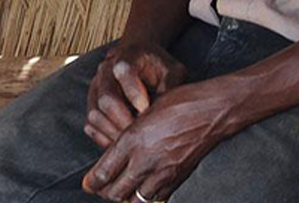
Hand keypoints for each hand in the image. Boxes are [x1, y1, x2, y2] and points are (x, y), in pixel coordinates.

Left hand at [82, 80, 234, 200]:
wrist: (211, 111)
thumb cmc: (177, 105)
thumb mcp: (142, 115)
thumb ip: (125, 137)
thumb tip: (110, 156)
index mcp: (132, 140)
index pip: (104, 172)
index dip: (92, 182)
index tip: (87, 184)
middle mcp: (145, 160)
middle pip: (115, 192)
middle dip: (105, 193)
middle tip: (101, 188)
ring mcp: (163, 172)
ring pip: (134, 201)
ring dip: (124, 198)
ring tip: (120, 192)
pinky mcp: (177, 179)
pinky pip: (155, 200)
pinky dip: (145, 199)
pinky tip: (142, 192)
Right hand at [85, 41, 186, 148]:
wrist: (137, 56)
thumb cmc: (158, 66)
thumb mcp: (173, 70)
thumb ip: (171, 87)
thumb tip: (168, 112)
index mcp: (126, 57)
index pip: (124, 72)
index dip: (135, 93)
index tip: (147, 110)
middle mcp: (104, 71)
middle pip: (106, 98)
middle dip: (125, 120)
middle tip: (143, 135)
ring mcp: (95, 88)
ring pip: (95, 114)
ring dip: (114, 132)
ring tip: (134, 142)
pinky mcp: (91, 103)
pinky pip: (90, 124)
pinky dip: (104, 137)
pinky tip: (122, 142)